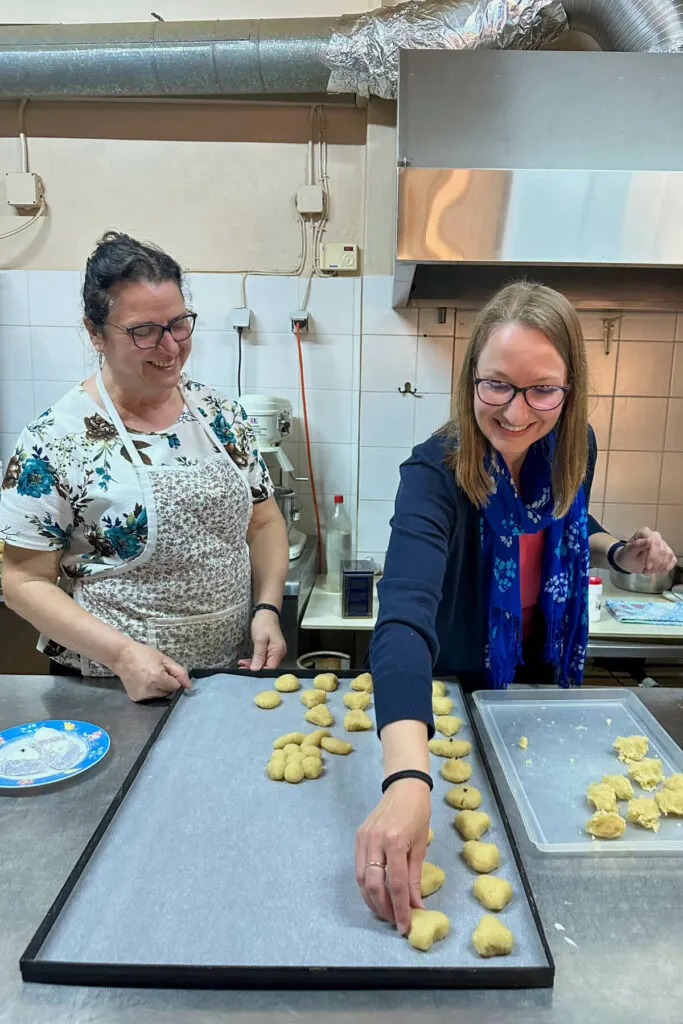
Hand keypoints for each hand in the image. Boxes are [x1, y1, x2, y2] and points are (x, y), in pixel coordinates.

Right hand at [112, 640, 191, 701]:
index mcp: (158, 679)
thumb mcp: (164, 659)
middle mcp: (149, 690)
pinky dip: (150, 691)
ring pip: (159, 696)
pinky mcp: (135, 698)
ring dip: (158, 688)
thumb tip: (189, 686)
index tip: (166, 671)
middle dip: (166, 684)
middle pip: (168, 693)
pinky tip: (143, 681)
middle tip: (156, 672)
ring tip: (149, 676)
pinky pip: (149, 697)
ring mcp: (141, 696)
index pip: (176, 687)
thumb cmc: (144, 654)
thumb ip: (179, 672)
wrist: (122, 656)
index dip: (173, 678)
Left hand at [238, 609, 286, 670]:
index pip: (271, 668)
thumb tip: (256, 668)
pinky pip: (263, 659)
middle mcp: (279, 653)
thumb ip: (258, 655)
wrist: (266, 613)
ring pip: (264, 663)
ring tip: (242, 664)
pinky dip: (255, 660)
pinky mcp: (270, 651)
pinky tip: (247, 661)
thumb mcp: (259, 639)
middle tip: (242, 667)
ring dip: (253, 664)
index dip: (260, 671)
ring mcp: (275, 652)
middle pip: (267, 667)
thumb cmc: (264, 622)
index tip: (248, 671)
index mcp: (278, 650)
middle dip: (254, 668)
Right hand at [355, 778, 430, 934]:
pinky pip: (358, 867)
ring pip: (361, 879)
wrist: (404, 787)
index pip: (395, 884)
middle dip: (383, 908)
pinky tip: (375, 894)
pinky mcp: (358, 837)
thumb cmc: (418, 814)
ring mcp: (363, 838)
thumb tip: (415, 906)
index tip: (405, 926)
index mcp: (394, 842)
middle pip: (373, 885)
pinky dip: (365, 885)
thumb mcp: (421, 846)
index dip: (400, 909)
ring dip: (372, 900)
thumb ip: (415, 878)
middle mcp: (375, 841)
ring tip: (385, 912)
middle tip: (395, 922)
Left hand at [615, 527, 677, 574]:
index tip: (648, 567)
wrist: (628, 561)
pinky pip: (672, 560)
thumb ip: (637, 545)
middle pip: (662, 550)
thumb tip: (649, 540)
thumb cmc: (627, 555)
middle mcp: (655, 536)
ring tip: (648, 572)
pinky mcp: (666, 553)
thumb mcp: (628, 551)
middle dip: (655, 564)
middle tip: (645, 572)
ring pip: (668, 555)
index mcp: (645, 532)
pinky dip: (666, 567)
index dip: (653, 555)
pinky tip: (659, 572)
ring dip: (660, 567)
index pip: (654, 542)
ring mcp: (662, 544)